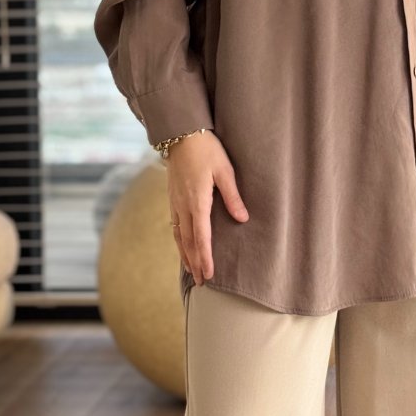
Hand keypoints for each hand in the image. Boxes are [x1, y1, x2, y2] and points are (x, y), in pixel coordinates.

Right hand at [166, 130, 248, 285]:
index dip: (205, 257)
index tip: (209, 275)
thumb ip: (232, 196)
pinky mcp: (172, 197)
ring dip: (185, 254)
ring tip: (191, 270)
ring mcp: (175, 202)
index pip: (201, 237)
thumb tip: (242, 219)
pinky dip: (179, 240)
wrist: (181, 133)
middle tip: (201, 282)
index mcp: (197, 201)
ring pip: (179, 235)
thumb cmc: (207, 150)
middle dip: (195, 263)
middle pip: (188, 241)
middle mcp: (183, 206)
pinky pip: (175, 225)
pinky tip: (183, 245)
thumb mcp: (225, 170)